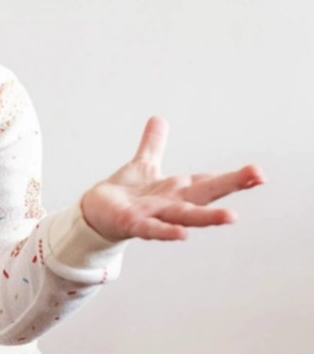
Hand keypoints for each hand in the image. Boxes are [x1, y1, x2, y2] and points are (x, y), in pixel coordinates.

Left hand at [81, 117, 264, 241]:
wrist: (96, 215)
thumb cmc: (125, 196)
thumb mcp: (142, 166)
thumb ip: (153, 145)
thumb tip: (159, 118)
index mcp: (176, 189)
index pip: (208, 181)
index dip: (233, 177)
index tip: (258, 172)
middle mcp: (171, 203)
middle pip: (204, 194)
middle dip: (230, 185)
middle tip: (258, 176)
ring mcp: (154, 215)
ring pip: (184, 215)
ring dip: (207, 217)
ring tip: (231, 216)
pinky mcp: (133, 224)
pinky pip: (151, 229)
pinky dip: (167, 231)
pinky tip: (183, 235)